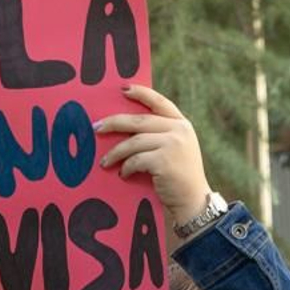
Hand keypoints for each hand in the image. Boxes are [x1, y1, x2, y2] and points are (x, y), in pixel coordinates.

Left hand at [94, 86, 213, 226]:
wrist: (192, 201)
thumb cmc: (177, 177)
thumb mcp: (175, 149)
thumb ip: (159, 135)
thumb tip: (124, 127)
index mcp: (182, 124)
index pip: (160, 102)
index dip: (142, 94)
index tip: (123, 89)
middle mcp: (179, 130)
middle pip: (139, 120)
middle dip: (115, 123)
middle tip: (97, 128)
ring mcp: (173, 144)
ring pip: (134, 141)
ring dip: (116, 152)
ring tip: (105, 162)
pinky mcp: (164, 160)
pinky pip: (136, 159)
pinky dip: (126, 167)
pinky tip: (123, 174)